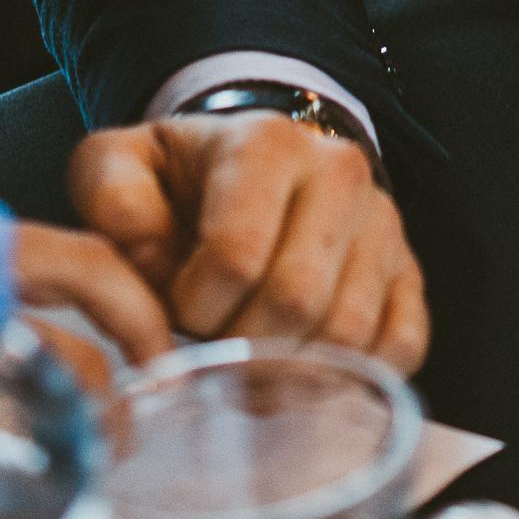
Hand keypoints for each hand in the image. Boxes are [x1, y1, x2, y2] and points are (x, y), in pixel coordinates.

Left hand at [68, 115, 427, 372]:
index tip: (176, 307)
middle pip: (297, 298)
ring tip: (252, 360)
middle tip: (214, 342)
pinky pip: (401, 344)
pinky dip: (352, 376)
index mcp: (266, 142)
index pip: (237, 255)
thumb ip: (111, 194)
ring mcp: (382, 222)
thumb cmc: (181, 180)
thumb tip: (146, 252)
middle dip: (240, 343)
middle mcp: (339, 172)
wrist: (255, 167)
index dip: (194, 306)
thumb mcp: (123, 164)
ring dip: (288, 370)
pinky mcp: (407, 270)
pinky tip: (305, 368)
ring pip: (348, 331)